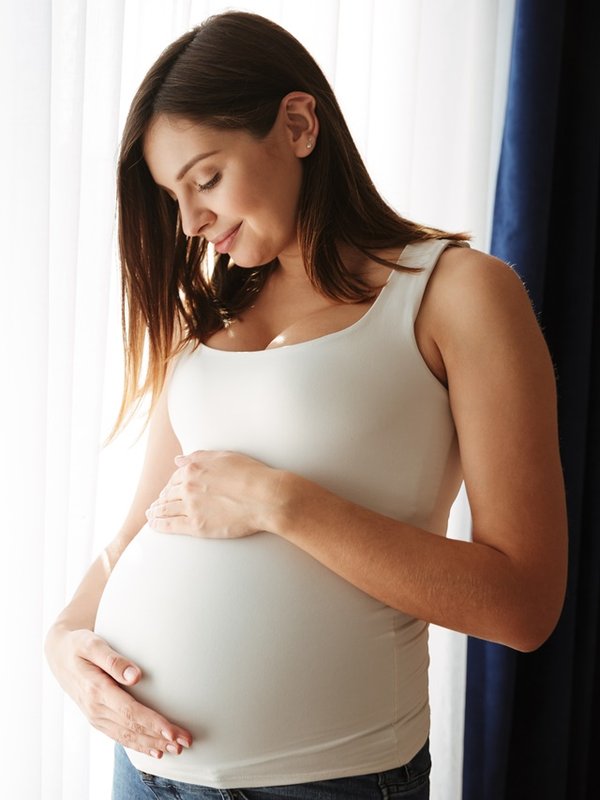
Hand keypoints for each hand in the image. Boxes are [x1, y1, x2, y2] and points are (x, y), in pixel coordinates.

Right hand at [44, 625, 191, 757]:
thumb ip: (113, 660)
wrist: (59, 655)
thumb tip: (136, 675)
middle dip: (159, 737)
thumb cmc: (79, 645)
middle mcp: (96, 708)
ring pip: (127, 736)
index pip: (130, 712)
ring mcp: (96, 716)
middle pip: (132, 728)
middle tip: (184, 742)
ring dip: (152, 744)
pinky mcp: (98, 718)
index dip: (152, 723)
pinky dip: (137, 745)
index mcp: (96, 690)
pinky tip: (154, 750)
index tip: (172, 730)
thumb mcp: (92, 644)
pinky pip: (119, 736)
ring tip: (175, 749)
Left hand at [145, 450, 281, 537]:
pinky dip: (159, 525)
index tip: (169, 488)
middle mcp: (188, 487)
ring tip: (151, 514)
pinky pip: (170, 525)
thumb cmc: (251, 474)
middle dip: (162, 498)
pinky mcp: (197, 526)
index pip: (176, 476)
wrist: (265, 497)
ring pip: (166, 509)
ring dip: (156, 511)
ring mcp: (191, 507)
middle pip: (168, 493)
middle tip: (157, 503)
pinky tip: (153, 524)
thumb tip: (178, 459)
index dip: (171, 483)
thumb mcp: (225, 456)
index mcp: (194, 468)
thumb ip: (198, 456)